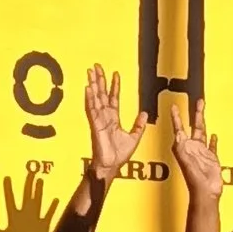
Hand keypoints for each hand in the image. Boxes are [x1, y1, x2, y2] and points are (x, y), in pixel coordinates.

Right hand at [84, 66, 140, 182]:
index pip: (113, 98)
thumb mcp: (134, 137)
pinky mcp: (96, 125)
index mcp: (113, 119)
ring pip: (95, 98)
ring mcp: (99, 120)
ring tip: (90, 72)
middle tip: (96, 66)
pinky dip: (90, 99)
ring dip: (93, 85)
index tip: (115, 74)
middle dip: (99, 80)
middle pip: (101, 94)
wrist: (111, 165)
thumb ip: (138, 125)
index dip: (114, 86)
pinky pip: (92, 110)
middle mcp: (105, 117)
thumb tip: (144, 113)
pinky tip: (88, 88)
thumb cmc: (119, 155)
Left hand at [170, 98, 221, 202]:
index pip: (179, 127)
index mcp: (182, 146)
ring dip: (203, 121)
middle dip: (195, 113)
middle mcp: (191, 147)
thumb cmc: (192, 177)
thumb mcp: (183, 157)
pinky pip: (212, 146)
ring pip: (203, 132)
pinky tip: (214, 135)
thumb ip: (181, 144)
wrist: (205, 190)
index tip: (173, 106)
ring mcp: (202, 152)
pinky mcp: (211, 158)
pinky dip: (213, 140)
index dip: (176, 117)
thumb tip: (178, 132)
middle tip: (198, 102)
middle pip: (193, 126)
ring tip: (204, 111)